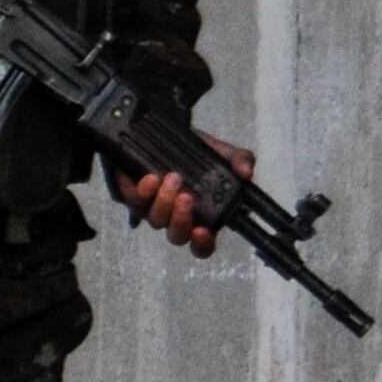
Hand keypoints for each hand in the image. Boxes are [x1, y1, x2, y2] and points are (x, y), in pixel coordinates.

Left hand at [116, 130, 250, 258]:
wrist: (166, 136)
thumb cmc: (199, 153)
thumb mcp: (223, 153)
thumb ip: (240, 160)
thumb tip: (246, 172)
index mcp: (203, 217)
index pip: (202, 246)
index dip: (203, 245)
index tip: (203, 231)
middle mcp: (177, 218)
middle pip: (177, 236)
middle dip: (181, 220)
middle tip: (187, 198)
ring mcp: (154, 210)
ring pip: (156, 220)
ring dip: (165, 201)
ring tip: (173, 178)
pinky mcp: (135, 197)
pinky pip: (136, 202)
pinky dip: (145, 192)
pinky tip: (152, 178)